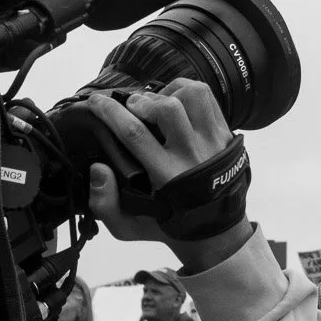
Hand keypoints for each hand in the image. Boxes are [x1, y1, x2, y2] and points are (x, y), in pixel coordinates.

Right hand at [83, 80, 248, 270]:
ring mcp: (212, 141)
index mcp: (167, 176)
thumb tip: (97, 169)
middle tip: (130, 107)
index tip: (95, 103)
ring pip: (192, 96)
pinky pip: (208, 97)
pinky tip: (176, 100)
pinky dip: (188, 90)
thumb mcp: (128, 226)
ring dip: (168, 91)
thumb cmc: (167, 223)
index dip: (110, 112)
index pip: (135, 134)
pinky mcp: (224, 133)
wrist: (213, 230)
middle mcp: (191, 155)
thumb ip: (104, 203)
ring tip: (156, 102)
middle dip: (141, 101)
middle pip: (167, 110)